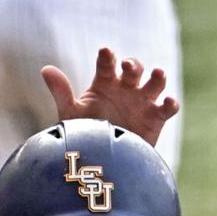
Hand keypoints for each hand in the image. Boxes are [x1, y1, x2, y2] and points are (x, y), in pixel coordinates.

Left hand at [42, 47, 179, 148]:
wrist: (101, 163)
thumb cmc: (85, 133)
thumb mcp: (71, 114)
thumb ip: (61, 92)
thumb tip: (45, 69)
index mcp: (105, 82)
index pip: (107, 63)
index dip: (107, 56)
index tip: (105, 52)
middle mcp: (125, 88)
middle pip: (134, 68)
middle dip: (133, 65)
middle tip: (128, 67)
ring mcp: (142, 101)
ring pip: (155, 82)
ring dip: (158, 76)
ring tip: (157, 74)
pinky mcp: (156, 118)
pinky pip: (167, 108)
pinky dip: (171, 104)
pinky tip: (169, 102)